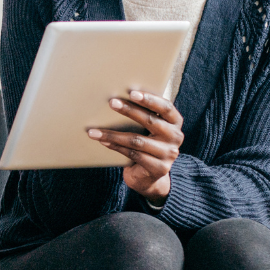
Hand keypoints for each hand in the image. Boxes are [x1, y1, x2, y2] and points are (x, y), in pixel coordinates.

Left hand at [87, 90, 183, 205]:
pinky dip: (115, 146)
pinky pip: (133, 154)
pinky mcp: (160, 168)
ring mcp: (169, 154)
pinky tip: (103, 141)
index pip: (166, 107)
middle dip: (129, 110)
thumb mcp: (148, 129)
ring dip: (113, 134)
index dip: (150, 99)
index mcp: (175, 122)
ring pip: (137, 140)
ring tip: (94, 130)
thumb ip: (143, 115)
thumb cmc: (145, 144)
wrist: (148, 176)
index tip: (132, 93)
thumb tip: (117, 99)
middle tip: (112, 102)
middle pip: (150, 121)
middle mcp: (175, 137)